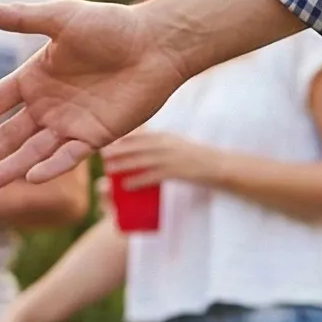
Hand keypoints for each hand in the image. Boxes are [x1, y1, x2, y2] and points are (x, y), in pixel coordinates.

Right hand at [0, 0, 184, 187]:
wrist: (159, 43)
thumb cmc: (112, 26)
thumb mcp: (63, 18)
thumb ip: (23, 18)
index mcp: (34, 78)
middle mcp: (47, 105)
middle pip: (7, 136)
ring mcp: (70, 124)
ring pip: (33, 152)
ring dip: (11, 167)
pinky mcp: (96, 137)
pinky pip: (68, 156)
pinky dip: (52, 167)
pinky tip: (32, 177)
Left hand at [100, 128, 214, 190]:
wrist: (220, 166)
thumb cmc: (197, 158)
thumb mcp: (177, 144)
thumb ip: (160, 144)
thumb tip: (142, 149)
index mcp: (166, 137)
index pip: (140, 135)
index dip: (123, 139)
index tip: (106, 143)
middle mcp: (167, 144)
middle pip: (138, 146)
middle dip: (118, 150)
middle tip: (102, 155)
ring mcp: (172, 157)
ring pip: (143, 160)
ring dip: (124, 164)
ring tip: (108, 169)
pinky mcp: (178, 171)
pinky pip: (154, 176)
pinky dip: (139, 180)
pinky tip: (126, 186)